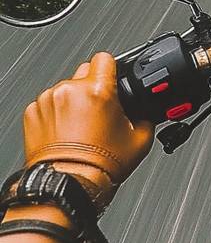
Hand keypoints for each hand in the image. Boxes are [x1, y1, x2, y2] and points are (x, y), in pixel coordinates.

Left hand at [22, 52, 153, 207]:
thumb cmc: (100, 166)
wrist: (70, 183)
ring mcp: (49, 100)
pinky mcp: (33, 112)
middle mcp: (71, 90)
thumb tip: (145, 113)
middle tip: (100, 110)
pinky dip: (56, 114)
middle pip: (85, 72)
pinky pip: (48, 104)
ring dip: (73, 102)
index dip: (112, 69)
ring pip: (65, 89)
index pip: (105, 58)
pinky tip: (65, 132)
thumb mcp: (140, 140)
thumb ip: (145, 118)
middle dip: (93, 88)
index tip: (113, 80)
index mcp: (99, 91)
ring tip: (81, 127)